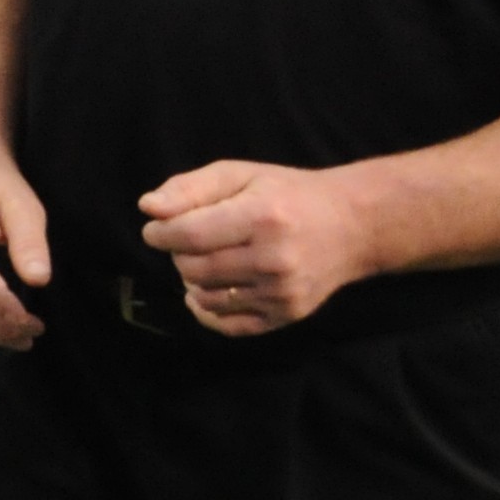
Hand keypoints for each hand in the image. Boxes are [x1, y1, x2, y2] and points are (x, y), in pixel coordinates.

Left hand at [140, 161, 373, 335]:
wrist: (352, 226)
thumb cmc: (287, 193)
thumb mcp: (238, 174)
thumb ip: (189, 188)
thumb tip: (147, 208)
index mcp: (261, 218)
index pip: (189, 236)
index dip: (160, 233)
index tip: (155, 229)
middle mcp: (274, 260)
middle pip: (194, 268)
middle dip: (177, 254)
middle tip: (187, 241)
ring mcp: (283, 293)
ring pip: (206, 297)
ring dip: (192, 280)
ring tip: (206, 260)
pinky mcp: (288, 315)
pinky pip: (230, 325)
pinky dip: (207, 310)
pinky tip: (205, 291)